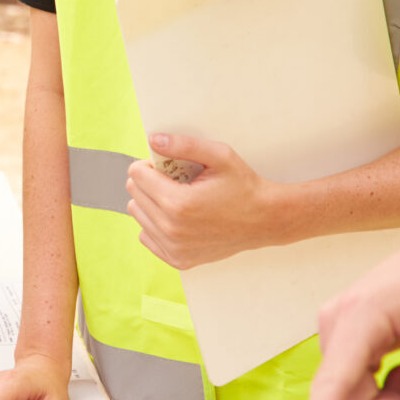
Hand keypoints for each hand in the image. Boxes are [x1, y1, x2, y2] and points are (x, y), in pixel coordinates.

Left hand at [124, 133, 286, 268]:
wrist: (265, 220)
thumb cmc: (243, 186)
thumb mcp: (219, 156)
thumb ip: (184, 145)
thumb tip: (153, 140)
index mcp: (178, 203)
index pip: (136, 175)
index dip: (150, 165)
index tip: (169, 167)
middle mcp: (172, 229)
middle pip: (134, 194)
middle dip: (150, 182)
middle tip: (176, 181)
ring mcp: (174, 248)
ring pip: (138, 215)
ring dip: (152, 202)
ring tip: (179, 199)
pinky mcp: (178, 260)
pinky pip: (146, 236)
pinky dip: (156, 224)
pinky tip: (178, 218)